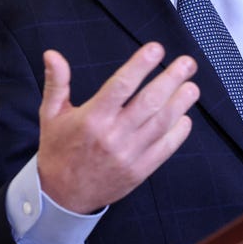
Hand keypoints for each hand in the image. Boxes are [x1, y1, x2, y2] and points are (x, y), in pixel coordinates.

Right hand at [37, 42, 198, 213]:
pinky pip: (164, 149)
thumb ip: (57, 82)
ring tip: (191, 87)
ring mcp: (128, 155)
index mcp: (91, 118)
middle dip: (171, 80)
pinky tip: (185, 117)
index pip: (121, 86)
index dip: (140, 65)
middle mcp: (112, 136)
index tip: (156, 49)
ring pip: (161, 124)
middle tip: (187, 63)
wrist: (62, 194)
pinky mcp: (139, 171)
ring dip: (180, 104)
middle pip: (149, 102)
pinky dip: (178, 133)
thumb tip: (52, 54)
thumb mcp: (51, 114)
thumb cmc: (58, 149)